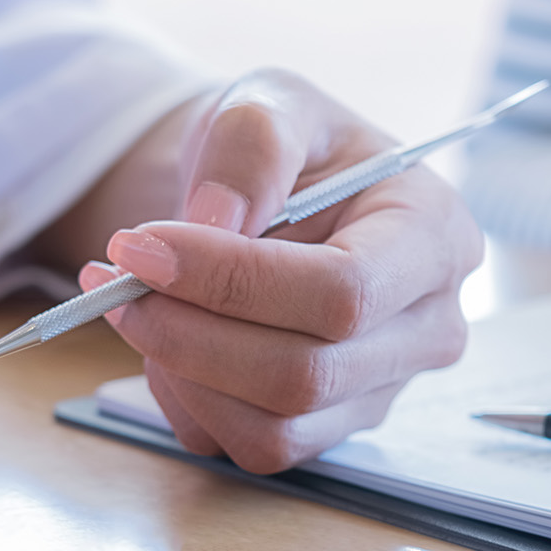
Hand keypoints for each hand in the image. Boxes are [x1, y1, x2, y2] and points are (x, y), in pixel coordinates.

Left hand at [74, 70, 483, 472]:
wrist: (268, 190)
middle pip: (305, 373)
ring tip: (129, 302)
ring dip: (179, 372)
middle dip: (189, 332)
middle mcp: (428, 327)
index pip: (345, 291)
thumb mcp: (270, 102)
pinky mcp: (328, 428)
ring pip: (276, 428)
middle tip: (114, 280)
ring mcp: (381, 389)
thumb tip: (214, 225)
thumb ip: (251, 147)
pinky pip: (247, 447)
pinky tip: (164, 340)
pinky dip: (185, 400)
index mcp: (435, 237)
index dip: (234, 281)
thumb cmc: (284, 147)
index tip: (140, 248)